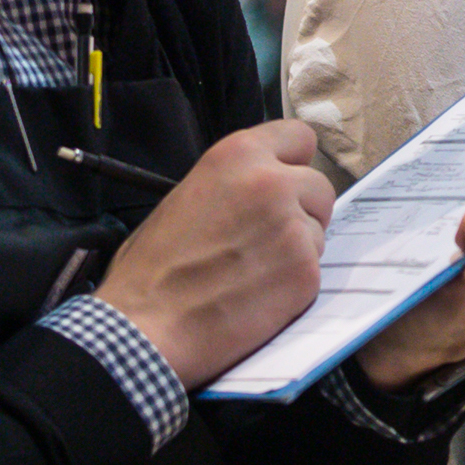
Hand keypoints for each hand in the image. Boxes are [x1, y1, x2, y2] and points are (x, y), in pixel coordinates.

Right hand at [99, 119, 338, 388]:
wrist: (145, 327)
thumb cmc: (150, 269)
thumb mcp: (184, 198)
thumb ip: (229, 184)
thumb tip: (255, 189)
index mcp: (237, 155)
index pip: (299, 137)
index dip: (294, 163)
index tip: (287, 181)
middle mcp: (273, 182)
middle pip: (319, 187)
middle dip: (302, 211)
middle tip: (269, 240)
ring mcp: (294, 227)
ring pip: (318, 231)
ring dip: (297, 250)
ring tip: (253, 274)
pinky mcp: (306, 271)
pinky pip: (315, 270)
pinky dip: (294, 286)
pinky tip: (258, 298)